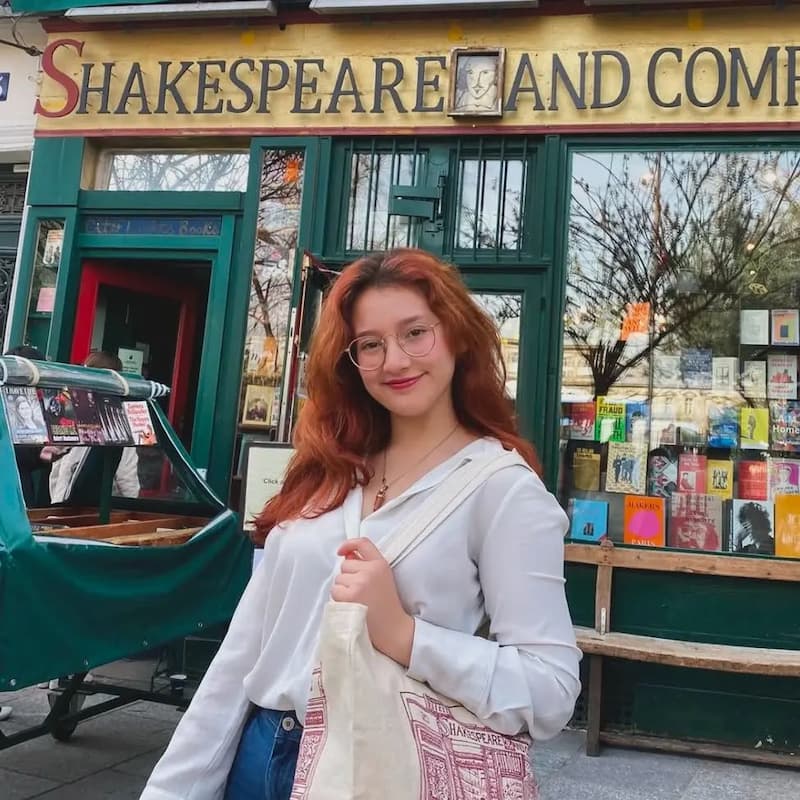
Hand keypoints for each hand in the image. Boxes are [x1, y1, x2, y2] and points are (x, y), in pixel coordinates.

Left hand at [332, 538, 414, 666]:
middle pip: (345, 565)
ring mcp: (360, 582)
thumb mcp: (383, 578)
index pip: (363, 543)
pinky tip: (352, 606)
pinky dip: (339, 600)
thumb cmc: (386, 605)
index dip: (349, 544)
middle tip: (360, 592)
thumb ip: (366, 565)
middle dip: (348, 577)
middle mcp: (370, 570)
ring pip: (338, 579)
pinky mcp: (350, 595)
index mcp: (381, 564)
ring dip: (343, 589)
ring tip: (357, 601)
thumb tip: (346, 555)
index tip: (342, 551)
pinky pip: (335, 591)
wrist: (393, 628)